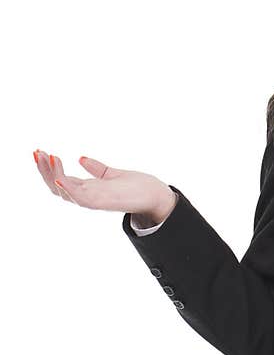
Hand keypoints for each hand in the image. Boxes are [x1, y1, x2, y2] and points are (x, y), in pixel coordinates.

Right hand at [33, 149, 176, 221]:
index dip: (48, 168)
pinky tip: (59, 178)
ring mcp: (93, 200)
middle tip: (36, 152)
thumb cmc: (137, 187)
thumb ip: (97, 169)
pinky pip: (80, 198)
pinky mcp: (102, 202)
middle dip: (43, 170)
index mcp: (88, 189)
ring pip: (63, 191)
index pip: (60, 180)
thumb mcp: (112, 174)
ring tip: (48, 156)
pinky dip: (68, 189)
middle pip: (56, 186)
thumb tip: (81, 158)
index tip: (40, 151)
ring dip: (52, 175)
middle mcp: (87, 196)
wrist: (156, 196)